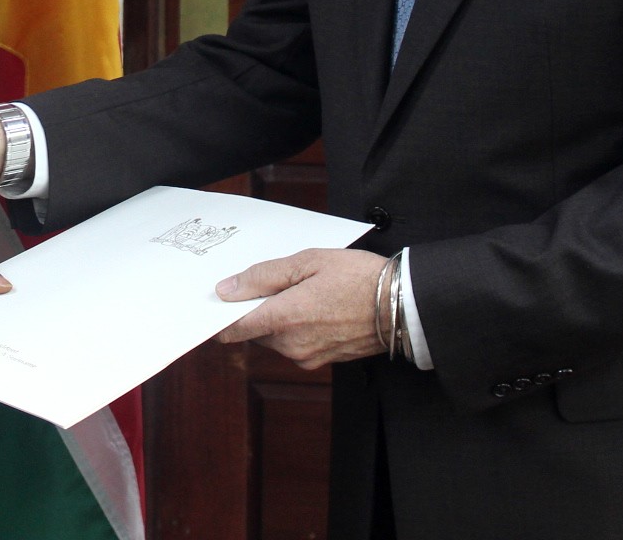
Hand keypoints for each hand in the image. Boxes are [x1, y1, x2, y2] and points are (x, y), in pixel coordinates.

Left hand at [213, 249, 387, 369]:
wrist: (404, 305)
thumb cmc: (359, 277)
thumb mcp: (308, 261)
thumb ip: (263, 276)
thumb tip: (227, 289)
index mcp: (284, 318)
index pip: (233, 329)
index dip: (220, 316)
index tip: (218, 302)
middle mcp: (292, 345)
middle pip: (254, 330)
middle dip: (256, 309)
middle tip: (275, 282)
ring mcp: (307, 356)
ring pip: (274, 338)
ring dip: (278, 318)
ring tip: (302, 291)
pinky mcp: (322, 361)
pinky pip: (295, 344)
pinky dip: (296, 328)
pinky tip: (315, 306)